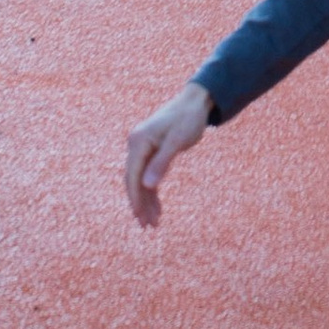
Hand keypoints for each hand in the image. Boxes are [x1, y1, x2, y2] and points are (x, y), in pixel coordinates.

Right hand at [124, 82, 212, 227]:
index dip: (135, 198)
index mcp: (139, 141)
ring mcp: (142, 148)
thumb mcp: (178, 140)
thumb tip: (147, 185)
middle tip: (148, 226)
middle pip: (133, 180)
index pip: (133, 175)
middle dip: (140, 204)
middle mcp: (136, 145)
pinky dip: (152, 191)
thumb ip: (162, 162)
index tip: (140, 218)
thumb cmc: (188, 118)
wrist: (195, 102)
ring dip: (146, 201)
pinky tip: (157, 207)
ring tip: (154, 223)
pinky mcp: (151, 151)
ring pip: (140, 180)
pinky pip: (148, 175)